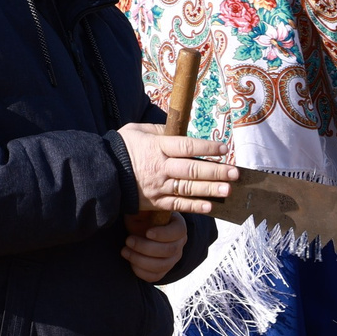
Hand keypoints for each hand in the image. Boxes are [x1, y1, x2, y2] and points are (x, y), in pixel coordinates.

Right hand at [120, 123, 238, 214]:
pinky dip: (194, 207)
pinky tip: (210, 206)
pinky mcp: (156, 202)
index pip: (186, 147)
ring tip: (228, 190)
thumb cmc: (121, 148)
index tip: (224, 149)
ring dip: (210, 190)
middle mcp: (160, 168)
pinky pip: (177, 205)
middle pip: (192, 170)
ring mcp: (159, 186)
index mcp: (157, 147)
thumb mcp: (136, 130)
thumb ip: (159, 129)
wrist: (101, 173)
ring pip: (188, 189)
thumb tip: (177, 128)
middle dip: (216, 172)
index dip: (206, 148)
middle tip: (235, 173)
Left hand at [122, 212, 186, 282]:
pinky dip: (140, 271)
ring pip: (161, 266)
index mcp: (178, 226)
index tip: (147, 232)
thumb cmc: (142, 217)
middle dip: (145, 247)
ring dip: (139, 259)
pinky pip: (155, 276)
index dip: (163, 234)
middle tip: (128, 240)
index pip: (178, 232)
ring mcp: (173, 259)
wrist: (140, 230)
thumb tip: (139, 203)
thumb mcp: (143, 209)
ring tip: (125, 250)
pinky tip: (130, 261)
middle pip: (169, 251)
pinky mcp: (163, 270)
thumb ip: (145, 207)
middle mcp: (179, 244)